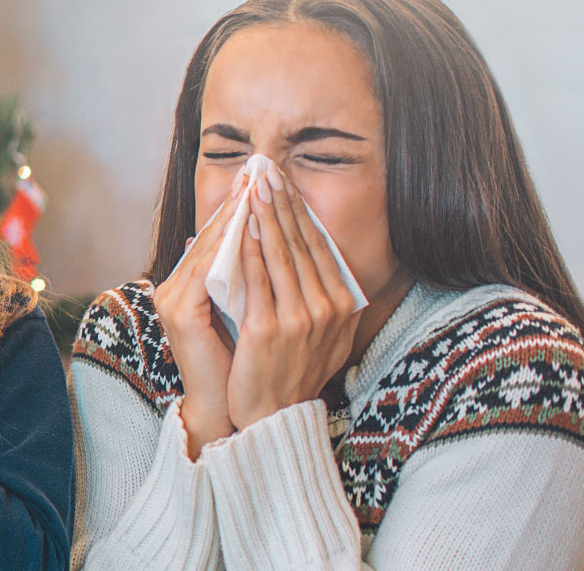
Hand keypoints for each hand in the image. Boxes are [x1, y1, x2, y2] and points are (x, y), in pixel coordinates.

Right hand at [152, 167, 246, 456]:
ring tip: (258, 187)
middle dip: (238, 202)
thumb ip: (246, 280)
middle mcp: (173, 288)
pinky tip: (252, 225)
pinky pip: (209, 269)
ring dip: (235, 215)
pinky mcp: (182, 312)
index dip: (239, 208)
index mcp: (186, 286)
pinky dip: (231, 246)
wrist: (228, 408)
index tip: (264, 181)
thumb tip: (258, 245)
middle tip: (261, 170)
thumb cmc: (242, 364)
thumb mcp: (247, 311)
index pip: (215, 238)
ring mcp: (173, 299)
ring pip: (208, 247)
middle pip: (210, 235)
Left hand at [226, 166, 360, 428]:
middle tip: (267, 168)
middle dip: (283, 201)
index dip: (301, 211)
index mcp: (343, 305)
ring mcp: (301, 318)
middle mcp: (328, 309)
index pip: (319, 246)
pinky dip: (249, 247)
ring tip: (253, 184)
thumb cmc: (290, 371)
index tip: (286, 181)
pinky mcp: (270, 328)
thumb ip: (320, 295)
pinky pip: (257, 277)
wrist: (273, 415)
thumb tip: (310, 253)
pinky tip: (240, 224)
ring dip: (265, 214)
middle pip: (302, 243)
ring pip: (281, 253)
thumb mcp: (321, 332)